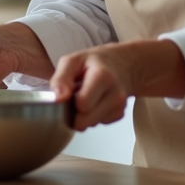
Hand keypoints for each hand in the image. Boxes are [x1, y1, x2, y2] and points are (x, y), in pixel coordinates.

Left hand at [51, 39, 184, 130]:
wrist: (128, 62)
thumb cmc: (95, 60)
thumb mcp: (74, 60)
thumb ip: (61, 78)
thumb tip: (56, 98)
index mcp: (102, 77)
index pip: (82, 106)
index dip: (69, 103)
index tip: (68, 93)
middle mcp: (114, 93)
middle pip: (86, 121)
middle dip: (75, 112)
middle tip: (75, 95)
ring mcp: (119, 105)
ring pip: (93, 124)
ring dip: (85, 114)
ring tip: (86, 94)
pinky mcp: (120, 113)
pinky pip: (101, 122)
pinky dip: (96, 115)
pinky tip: (97, 101)